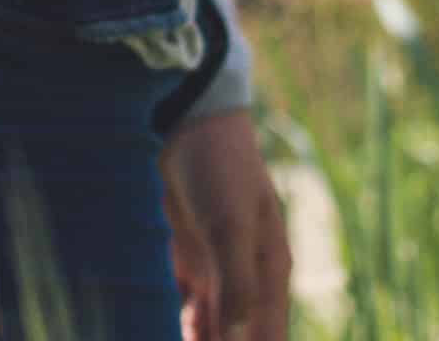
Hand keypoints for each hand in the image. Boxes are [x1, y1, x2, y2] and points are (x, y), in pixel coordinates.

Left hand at [160, 110, 289, 340]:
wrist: (184, 120)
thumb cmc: (217, 168)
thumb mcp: (229, 223)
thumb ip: (236, 281)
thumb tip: (243, 336)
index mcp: (270, 270)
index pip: (268, 337)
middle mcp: (247, 276)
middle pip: (240, 338)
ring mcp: (217, 267)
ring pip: (213, 328)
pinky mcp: (187, 258)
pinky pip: (188, 308)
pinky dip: (183, 328)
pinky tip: (168, 335)